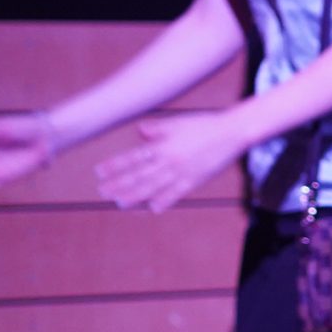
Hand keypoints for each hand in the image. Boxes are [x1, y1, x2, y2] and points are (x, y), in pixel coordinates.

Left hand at [95, 109, 250, 212]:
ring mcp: (182, 172)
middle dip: (119, 184)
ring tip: (120, 202)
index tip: (99, 172)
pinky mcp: (196, 181)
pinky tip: (153, 209)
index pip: (134, 157)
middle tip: (102, 192)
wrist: (231, 132)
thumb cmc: (204, 124)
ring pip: (154, 187)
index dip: (115, 165)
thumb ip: (157, 128)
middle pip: (140, 175)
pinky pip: (177, 193)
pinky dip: (165, 201)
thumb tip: (139, 131)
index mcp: (163, 145)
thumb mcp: (178, 122)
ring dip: (136, 195)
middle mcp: (169, 160)